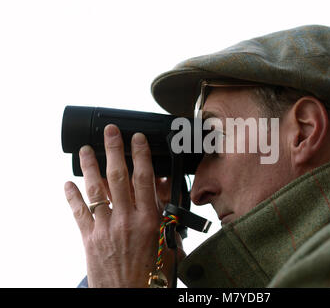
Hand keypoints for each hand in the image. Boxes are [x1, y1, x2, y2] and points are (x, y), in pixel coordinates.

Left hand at [64, 124, 183, 286]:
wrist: (130, 295)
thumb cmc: (153, 272)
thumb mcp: (168, 240)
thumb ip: (164, 212)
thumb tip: (161, 187)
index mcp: (149, 220)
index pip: (144, 179)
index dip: (140, 155)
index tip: (137, 138)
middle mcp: (126, 220)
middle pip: (118, 177)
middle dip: (113, 150)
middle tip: (110, 132)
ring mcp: (106, 228)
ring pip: (96, 190)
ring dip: (90, 167)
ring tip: (85, 150)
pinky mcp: (90, 239)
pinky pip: (78, 213)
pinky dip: (72, 196)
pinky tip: (68, 183)